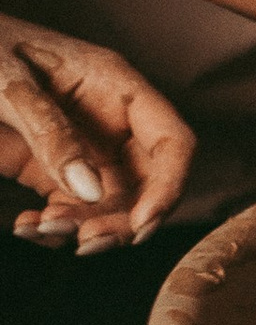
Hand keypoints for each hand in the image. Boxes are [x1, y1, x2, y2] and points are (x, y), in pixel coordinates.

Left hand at [0, 27, 194, 250]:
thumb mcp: (11, 83)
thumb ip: (50, 134)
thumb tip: (89, 190)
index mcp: (116, 86)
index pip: (171, 141)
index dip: (169, 186)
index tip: (141, 224)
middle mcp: (110, 121)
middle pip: (145, 183)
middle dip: (122, 220)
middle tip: (85, 241)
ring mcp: (83, 147)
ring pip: (108, 204)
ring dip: (82, 227)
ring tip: (40, 228)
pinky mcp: (52, 168)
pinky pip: (69, 208)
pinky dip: (52, 226)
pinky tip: (25, 226)